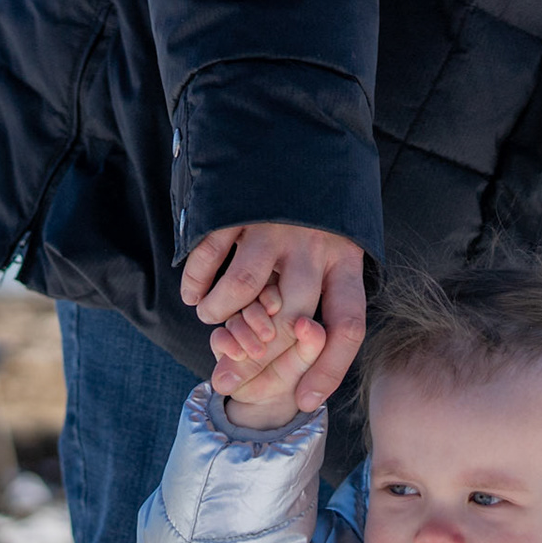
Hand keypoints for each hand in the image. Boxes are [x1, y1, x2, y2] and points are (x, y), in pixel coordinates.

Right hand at [181, 223, 366, 412]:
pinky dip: (199, 281)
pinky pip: (212, 253)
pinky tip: (194, 296)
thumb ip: (322, 298)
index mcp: (346, 261)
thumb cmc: (314, 212)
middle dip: (260, 356)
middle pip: (291, 317)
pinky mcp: (238, 206)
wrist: (293, 141)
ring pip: (246, 287)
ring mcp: (274, 224)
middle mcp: (314, 244)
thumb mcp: (336, 250)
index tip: (305, 401)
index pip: (347, 327)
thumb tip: (307, 367)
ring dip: (224, 314)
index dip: (328, 371)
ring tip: (211, 320)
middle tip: (233, 373)